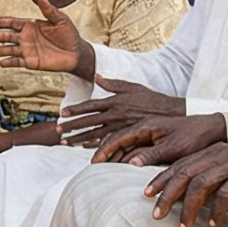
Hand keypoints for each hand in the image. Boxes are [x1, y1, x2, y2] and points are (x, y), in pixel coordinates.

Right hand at [0, 0, 87, 74]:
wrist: (77, 53)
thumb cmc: (69, 35)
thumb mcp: (61, 20)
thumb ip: (50, 11)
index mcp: (31, 26)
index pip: (12, 23)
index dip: (0, 22)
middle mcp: (26, 37)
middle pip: (6, 35)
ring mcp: (27, 50)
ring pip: (9, 49)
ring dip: (0, 49)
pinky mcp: (31, 62)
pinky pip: (17, 62)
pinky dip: (9, 62)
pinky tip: (2, 63)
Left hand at [59, 78, 186, 145]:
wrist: (170, 114)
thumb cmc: (151, 99)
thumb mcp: (132, 87)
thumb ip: (113, 84)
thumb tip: (97, 76)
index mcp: (115, 101)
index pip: (90, 105)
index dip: (75, 109)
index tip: (62, 113)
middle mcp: (115, 115)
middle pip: (88, 121)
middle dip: (72, 126)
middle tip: (57, 130)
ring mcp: (119, 127)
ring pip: (94, 134)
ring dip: (78, 139)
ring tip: (64, 142)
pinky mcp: (125, 137)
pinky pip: (107, 143)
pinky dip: (94, 147)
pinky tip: (83, 150)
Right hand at [91, 113, 227, 167]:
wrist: (211, 128)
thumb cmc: (193, 137)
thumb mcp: (173, 148)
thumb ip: (151, 155)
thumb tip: (130, 164)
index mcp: (145, 126)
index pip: (117, 138)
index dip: (104, 151)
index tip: (94, 163)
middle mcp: (144, 127)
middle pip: (116, 139)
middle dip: (103, 151)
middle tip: (93, 166)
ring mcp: (148, 132)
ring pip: (124, 143)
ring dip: (112, 153)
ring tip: (101, 165)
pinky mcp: (154, 138)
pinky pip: (133, 146)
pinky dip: (123, 154)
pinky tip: (119, 164)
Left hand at [144, 145, 227, 226]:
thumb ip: (213, 174)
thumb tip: (191, 194)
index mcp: (212, 152)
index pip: (179, 165)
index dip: (160, 179)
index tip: (145, 195)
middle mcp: (219, 154)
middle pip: (183, 174)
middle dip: (166, 195)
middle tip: (155, 215)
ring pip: (200, 186)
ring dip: (188, 210)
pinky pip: (226, 194)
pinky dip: (216, 210)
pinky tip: (213, 223)